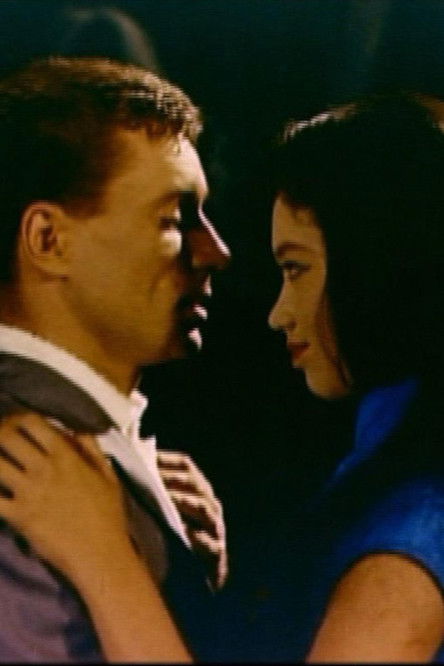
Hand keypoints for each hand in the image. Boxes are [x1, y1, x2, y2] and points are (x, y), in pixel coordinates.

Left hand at [0, 412, 131, 582]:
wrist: (100, 553)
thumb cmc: (109, 515)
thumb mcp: (108, 475)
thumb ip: (92, 448)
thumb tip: (76, 429)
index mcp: (66, 455)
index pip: (33, 422)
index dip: (18, 418)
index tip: (15, 423)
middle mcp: (44, 468)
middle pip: (7, 437)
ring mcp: (29, 492)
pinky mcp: (18, 516)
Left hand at [157, 450, 227, 589]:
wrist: (187, 585)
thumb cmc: (167, 542)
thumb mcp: (158, 514)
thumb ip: (149, 492)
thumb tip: (121, 468)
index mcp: (196, 489)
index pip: (185, 465)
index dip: (166, 459)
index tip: (145, 457)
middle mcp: (209, 504)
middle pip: (194, 483)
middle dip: (172, 479)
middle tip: (150, 478)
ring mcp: (215, 528)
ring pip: (203, 508)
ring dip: (184, 502)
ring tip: (167, 499)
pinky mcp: (216, 554)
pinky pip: (208, 543)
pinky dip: (194, 536)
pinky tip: (179, 532)